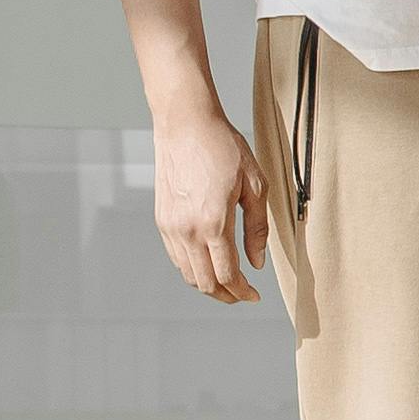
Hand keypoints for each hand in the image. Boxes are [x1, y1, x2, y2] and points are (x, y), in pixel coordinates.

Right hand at [148, 98, 265, 305]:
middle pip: (205, 282)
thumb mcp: (255, 185)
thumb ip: (256, 228)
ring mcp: (170, 226)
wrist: (185, 124)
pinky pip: (176, 257)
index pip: (227, 275)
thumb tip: (256, 263)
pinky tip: (207, 263)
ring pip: (188, 274)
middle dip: (226, 295)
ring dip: (208, 285)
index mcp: (213, 223)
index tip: (254, 295)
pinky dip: (192, 268)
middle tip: (242, 295)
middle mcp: (187, 230)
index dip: (242, 291)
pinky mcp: (162, 219)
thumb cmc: (223, 148)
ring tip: (227, 283)